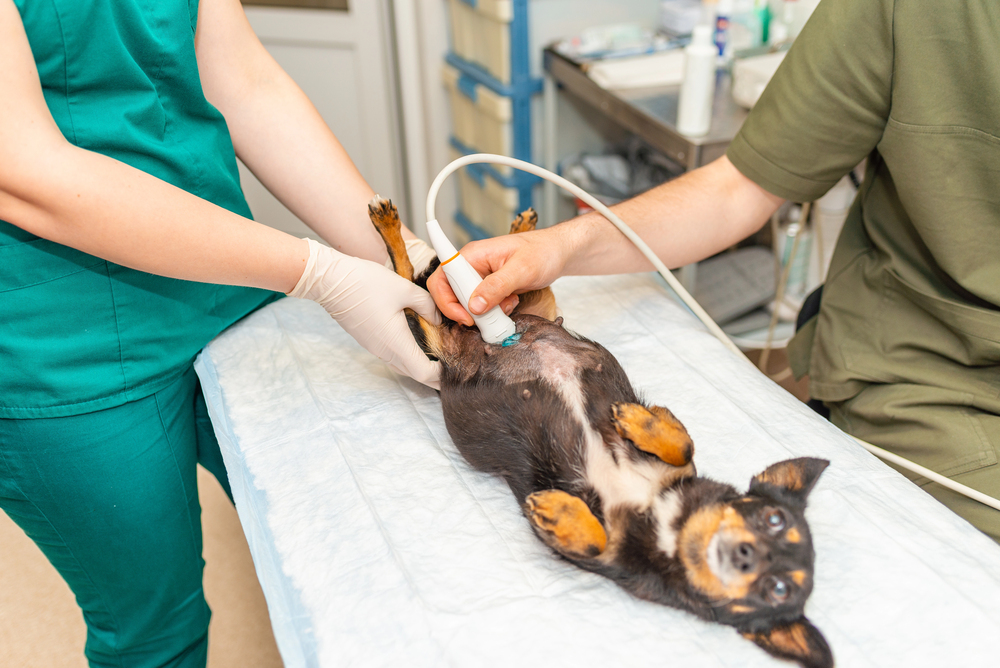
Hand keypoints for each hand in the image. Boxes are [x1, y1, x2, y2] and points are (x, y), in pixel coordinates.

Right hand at [288, 239, 441, 388]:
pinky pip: (393, 356)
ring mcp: (375, 348)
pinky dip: (409, 355)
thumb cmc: (365, 283)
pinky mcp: (369, 340)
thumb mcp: (404, 289)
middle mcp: (385, 351)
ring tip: (439, 354)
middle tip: (454, 363)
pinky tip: (418, 342)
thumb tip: (437, 318)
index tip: (456, 365)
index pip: (424, 374)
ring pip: (403, 366)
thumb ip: (427, 305)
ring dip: (421, 364)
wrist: (330, 281)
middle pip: (415, 374)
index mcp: (396, 343)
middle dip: (436, 373)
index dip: (443, 374)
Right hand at [427, 228, 566, 325]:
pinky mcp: (489, 289)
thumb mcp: (521, 270)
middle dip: (469, 311)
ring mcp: (479, 278)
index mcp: (472, 255)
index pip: (441, 278)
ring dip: (485, 313)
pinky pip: (482, 307)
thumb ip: (497, 287)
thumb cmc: (542, 252)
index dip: (446, 301)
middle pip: (451, 295)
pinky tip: (510, 303)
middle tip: (490, 318)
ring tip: (506, 306)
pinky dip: (494, 312)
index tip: (466, 316)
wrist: (558, 253)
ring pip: (467, 304)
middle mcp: (471, 267)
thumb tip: (475, 306)